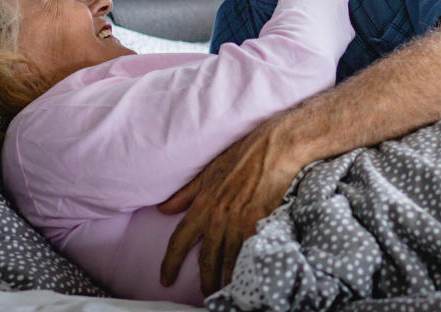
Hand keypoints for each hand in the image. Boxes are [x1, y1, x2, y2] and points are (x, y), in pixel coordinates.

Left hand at [157, 119, 303, 294]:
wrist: (277, 147)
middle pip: (206, 260)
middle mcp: (218, 218)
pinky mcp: (261, 224)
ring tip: (227, 291)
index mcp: (202, 204)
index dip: (169, 263)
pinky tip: (248, 276)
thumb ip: (186, 193)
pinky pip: (250, 254)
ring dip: (227, 279)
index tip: (165, 279)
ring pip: (229, 261)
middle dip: (205, 280)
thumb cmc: (244, 154)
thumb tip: (164, 209)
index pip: (179, 241)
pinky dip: (247, 267)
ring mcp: (240, 223)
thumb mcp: (209, 170)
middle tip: (206, 293)